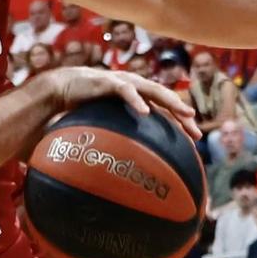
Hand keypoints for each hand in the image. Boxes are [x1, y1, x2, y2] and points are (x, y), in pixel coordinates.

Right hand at [36, 67, 200, 143]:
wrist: (59, 91)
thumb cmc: (82, 112)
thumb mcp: (104, 129)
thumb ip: (116, 144)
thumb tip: (122, 176)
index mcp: (136, 99)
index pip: (164, 111)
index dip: (180, 123)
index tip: (195, 142)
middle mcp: (134, 88)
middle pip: (165, 100)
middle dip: (183, 114)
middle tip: (197, 133)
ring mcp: (123, 82)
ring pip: (153, 90)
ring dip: (170, 101)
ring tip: (185, 113)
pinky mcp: (107, 81)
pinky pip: (125, 91)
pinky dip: (136, 100)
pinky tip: (145, 112)